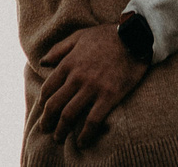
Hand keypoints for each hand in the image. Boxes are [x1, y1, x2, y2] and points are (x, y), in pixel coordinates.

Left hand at [37, 21, 146, 145]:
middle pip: (54, 105)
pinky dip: (85, 134)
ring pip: (69, 114)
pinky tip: (82, 142)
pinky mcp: (109, 96)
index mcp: (69, 62)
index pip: (48, 88)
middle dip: (47, 120)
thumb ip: (59, 49)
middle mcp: (77, 77)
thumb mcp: (79, 36)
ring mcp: (93, 87)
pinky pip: (92, 120)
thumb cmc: (107, 35)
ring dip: (61, 130)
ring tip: (59, 138)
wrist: (135, 36)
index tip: (44, 110)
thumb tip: (42, 63)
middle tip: (45, 129)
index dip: (43, 103)